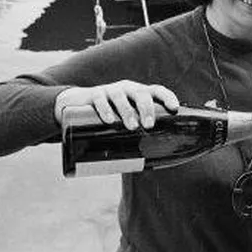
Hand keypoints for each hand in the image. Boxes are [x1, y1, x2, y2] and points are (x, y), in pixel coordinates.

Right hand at [54, 80, 178, 129]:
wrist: (77, 103)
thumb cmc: (111, 115)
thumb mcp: (125, 119)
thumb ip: (136, 135)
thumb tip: (152, 162)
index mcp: (139, 93)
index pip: (157, 90)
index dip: (167, 97)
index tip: (174, 108)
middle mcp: (127, 89)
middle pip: (140, 94)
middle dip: (147, 109)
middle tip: (149, 125)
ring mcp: (111, 90)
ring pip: (121, 96)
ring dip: (127, 111)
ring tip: (132, 127)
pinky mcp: (94, 95)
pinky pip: (100, 99)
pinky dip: (105, 110)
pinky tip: (109, 120)